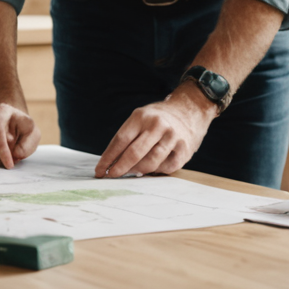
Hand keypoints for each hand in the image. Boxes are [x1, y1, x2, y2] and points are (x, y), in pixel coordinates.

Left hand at [96, 86, 214, 177]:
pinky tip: (150, 169)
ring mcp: (172, 138)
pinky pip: (165, 168)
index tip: (100, 170)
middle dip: (119, 168)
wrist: (189, 112)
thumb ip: (127, 138)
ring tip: (130, 172)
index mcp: (142, 117)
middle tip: (110, 177)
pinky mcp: (184, 150)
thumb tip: (112, 163)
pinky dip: (155, 171)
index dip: (108, 157)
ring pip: (150, 163)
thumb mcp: (140, 119)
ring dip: (137, 171)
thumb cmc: (157, 119)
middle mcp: (158, 126)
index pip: (120, 140)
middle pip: (134, 152)